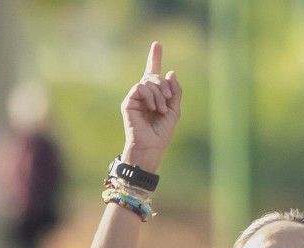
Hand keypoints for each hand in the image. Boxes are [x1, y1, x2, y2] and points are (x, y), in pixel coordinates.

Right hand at [120, 41, 180, 163]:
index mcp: (154, 96)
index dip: (155, 58)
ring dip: (159, 94)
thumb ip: (175, 92)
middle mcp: (143, 95)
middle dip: (164, 85)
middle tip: (168, 100)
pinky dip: (150, 96)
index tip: (157, 44)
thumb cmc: (162, 133)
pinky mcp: (128, 102)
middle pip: (153, 76)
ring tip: (162, 109)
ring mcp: (135, 98)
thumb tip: (171, 72)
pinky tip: (154, 108)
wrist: (151, 147)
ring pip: (148, 81)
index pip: (153, 73)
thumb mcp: (175, 110)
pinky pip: (140, 88)